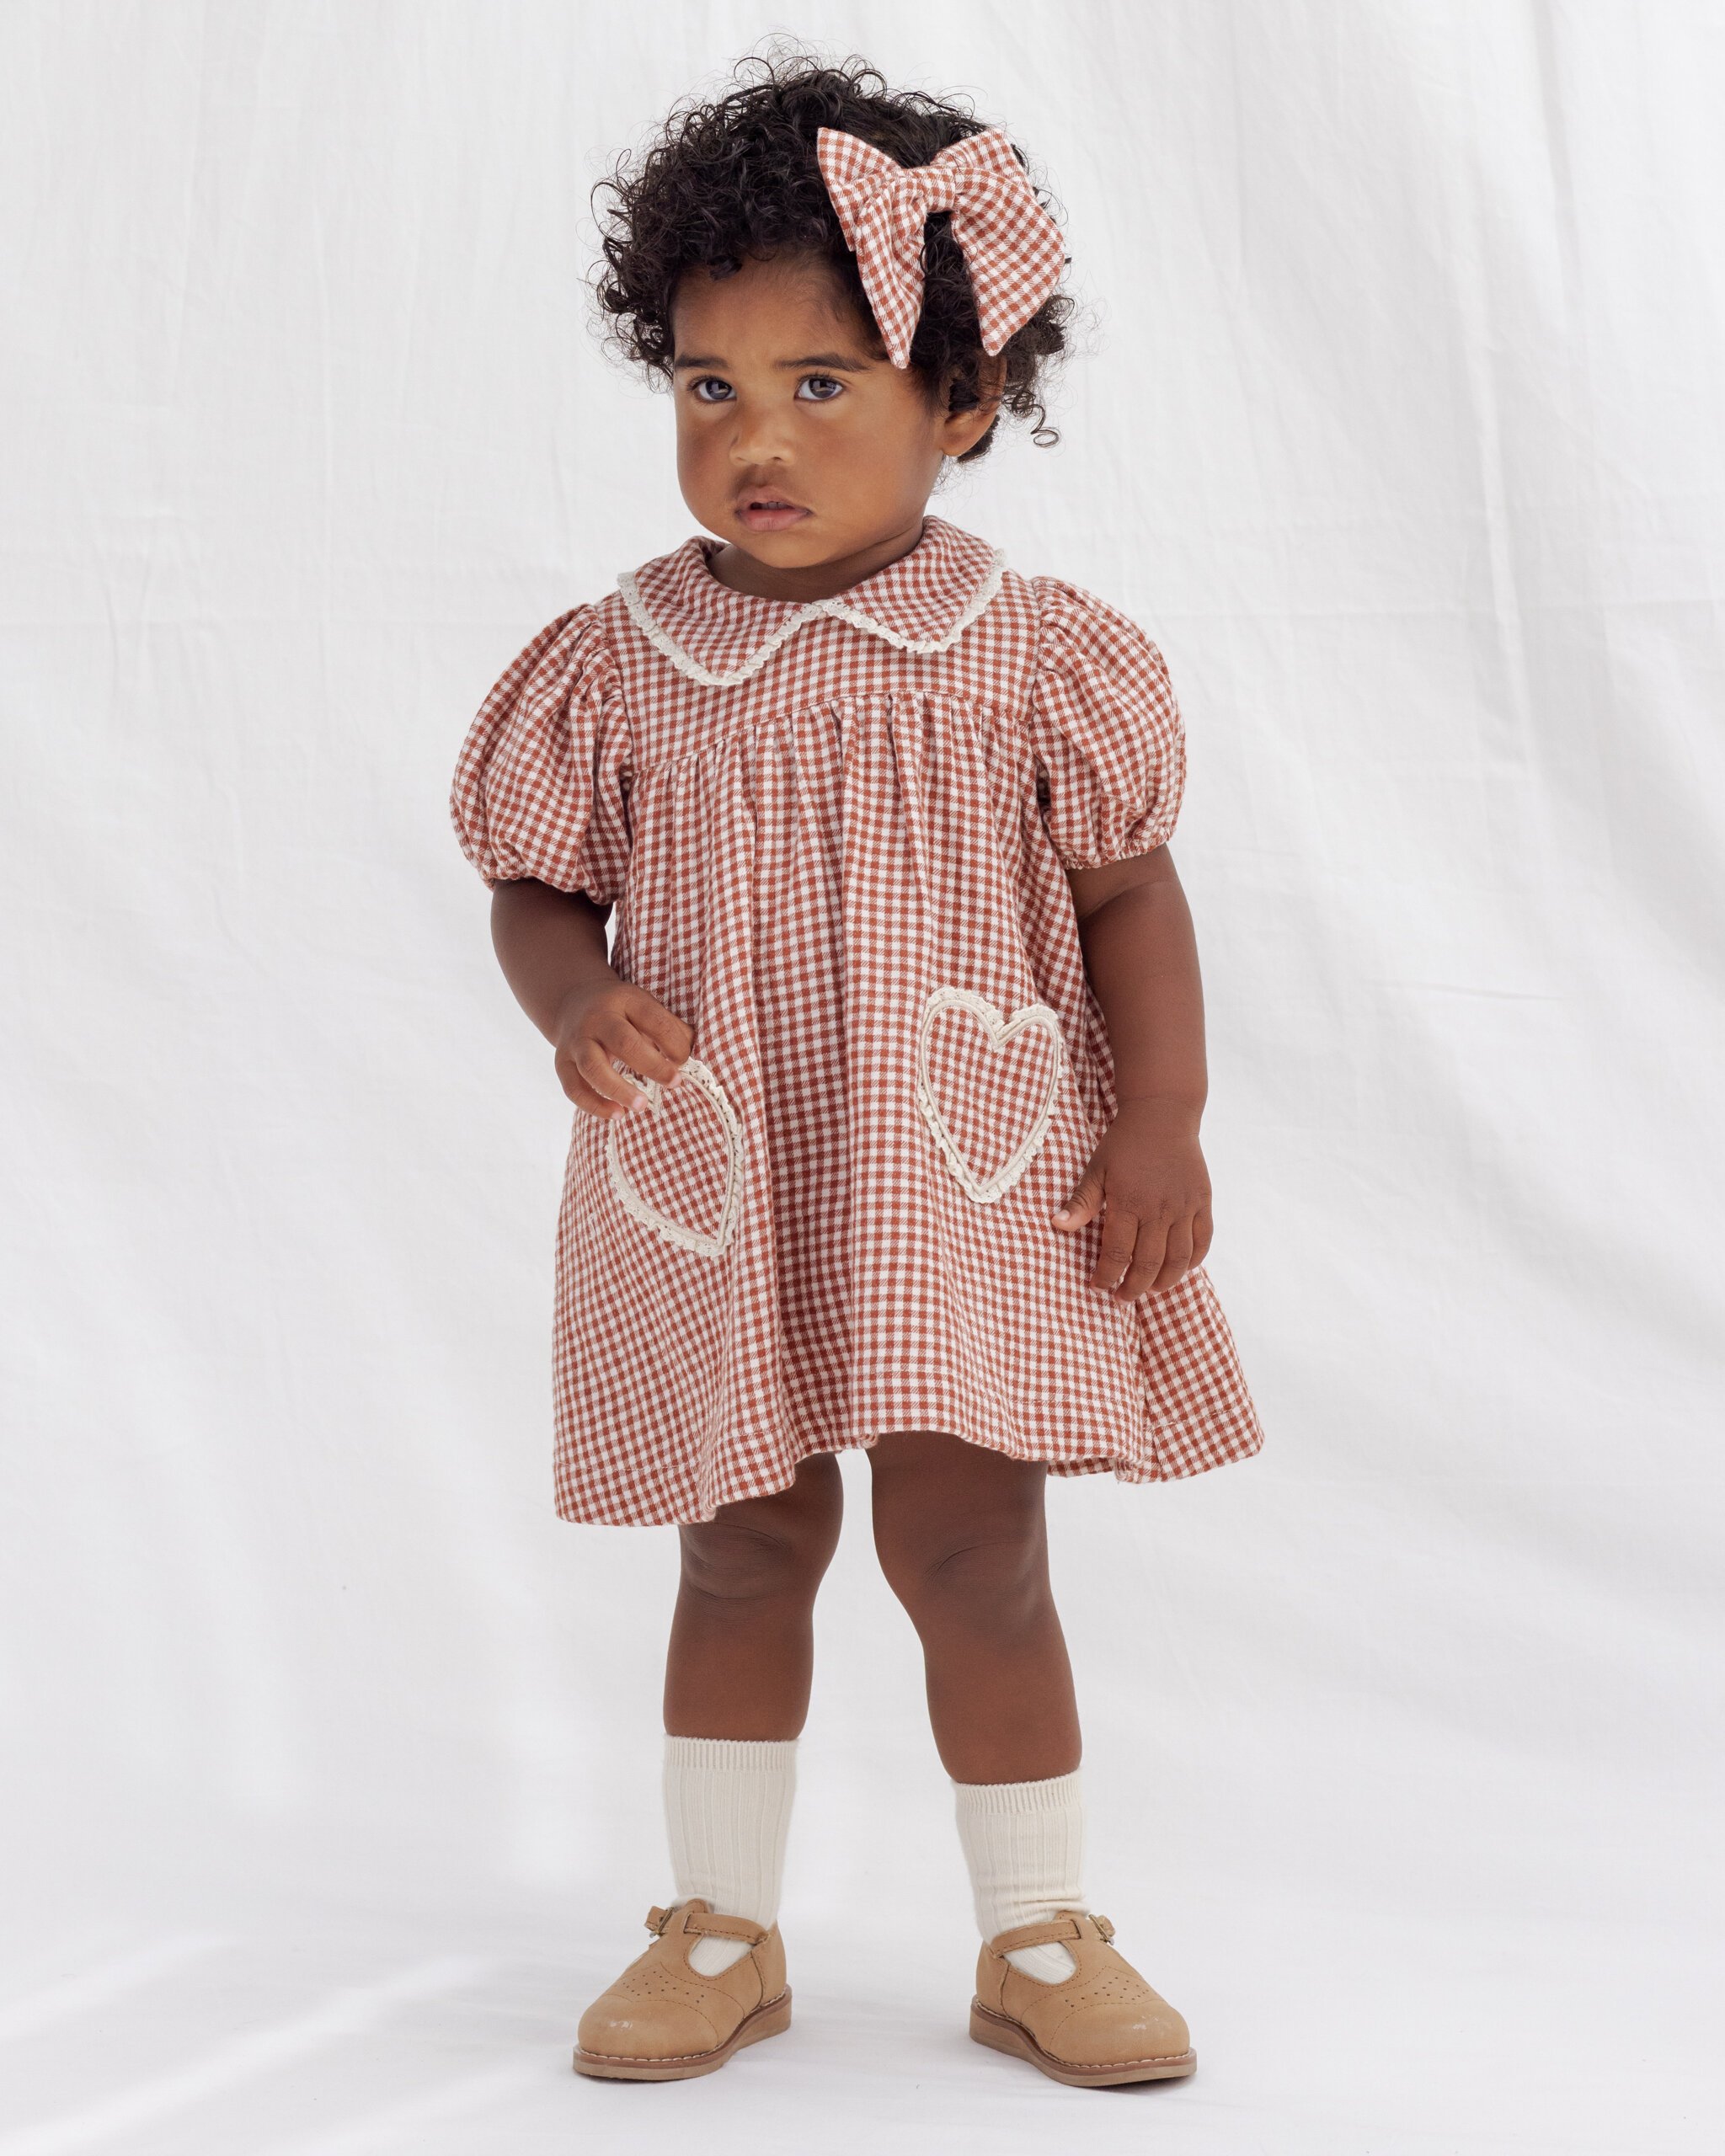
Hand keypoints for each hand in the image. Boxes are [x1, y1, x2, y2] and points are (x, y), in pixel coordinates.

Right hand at [553, 977, 693, 1119]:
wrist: (573, 1001)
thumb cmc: (622, 1012)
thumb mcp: (645, 1007)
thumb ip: (669, 1029)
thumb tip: (690, 1059)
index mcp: (624, 1000)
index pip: (653, 1020)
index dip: (673, 1043)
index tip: (685, 1061)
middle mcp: (597, 1019)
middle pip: (623, 1042)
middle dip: (652, 1066)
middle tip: (674, 1083)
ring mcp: (576, 1041)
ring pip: (593, 1067)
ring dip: (619, 1090)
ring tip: (642, 1106)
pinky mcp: (562, 1062)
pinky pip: (573, 1088)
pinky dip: (594, 1105)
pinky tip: (617, 1115)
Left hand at [1051, 1098, 1212, 1297]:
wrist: (1163, 1114)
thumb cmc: (1123, 1143)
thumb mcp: (1097, 1168)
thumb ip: (1082, 1201)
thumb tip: (1057, 1225)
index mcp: (1129, 1202)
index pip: (1118, 1253)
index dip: (1107, 1276)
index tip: (1098, 1286)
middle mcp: (1159, 1209)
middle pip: (1149, 1264)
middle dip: (1133, 1287)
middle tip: (1122, 1297)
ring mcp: (1185, 1206)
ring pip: (1179, 1260)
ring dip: (1164, 1282)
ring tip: (1150, 1289)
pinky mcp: (1202, 1202)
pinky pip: (1202, 1241)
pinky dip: (1193, 1261)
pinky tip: (1180, 1270)